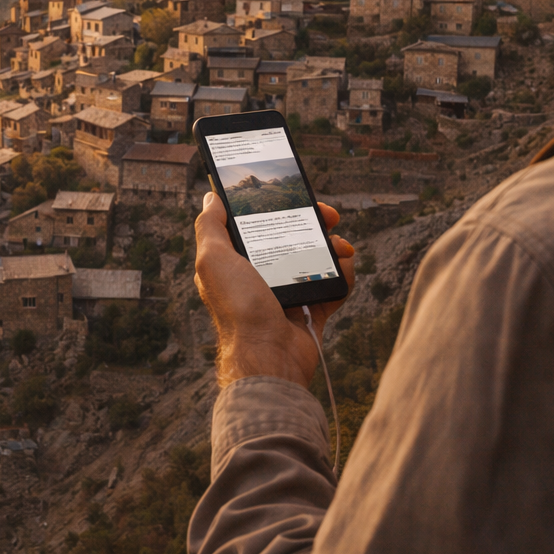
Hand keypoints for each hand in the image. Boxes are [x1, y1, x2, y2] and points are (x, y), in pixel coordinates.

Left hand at [193, 191, 354, 388]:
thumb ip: (210, 227)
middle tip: (329, 216)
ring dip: (334, 246)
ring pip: (318, 257)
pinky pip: (334, 284)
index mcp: (238, 262)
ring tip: (340, 246)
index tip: (294, 196)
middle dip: (314, 221)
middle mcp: (263, 275)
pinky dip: (343, 274)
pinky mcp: (312, 308)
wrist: (268, 356)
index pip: (260, 225)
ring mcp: (290, 291)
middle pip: (294, 236)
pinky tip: (343, 267)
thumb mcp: (213, 260)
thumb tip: (210, 197)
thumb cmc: (237, 309)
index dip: (277, 208)